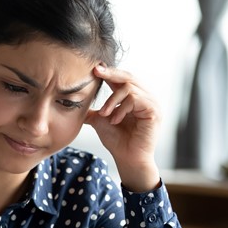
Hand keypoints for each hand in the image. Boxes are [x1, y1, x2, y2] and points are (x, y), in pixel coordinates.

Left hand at [85, 65, 160, 191]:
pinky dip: (121, 108)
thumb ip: (92, 108)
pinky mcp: (154, 111)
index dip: (109, 72)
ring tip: (104, 114)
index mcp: (134, 97)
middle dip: (111, 74)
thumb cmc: (117, 141)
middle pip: (128, 76)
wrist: (127, 159)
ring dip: (112, 100)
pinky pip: (135, 99)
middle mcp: (145, 97)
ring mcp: (151, 103)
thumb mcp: (100, 120)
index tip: (94, 68)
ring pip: (129, 87)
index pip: (122, 78)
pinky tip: (115, 120)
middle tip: (96, 71)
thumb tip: (73, 101)